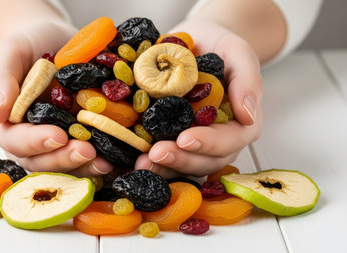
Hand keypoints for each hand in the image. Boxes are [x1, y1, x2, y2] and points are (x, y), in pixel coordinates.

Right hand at [0, 21, 113, 176]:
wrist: (54, 43)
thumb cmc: (28, 46)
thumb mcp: (9, 52)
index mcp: (4, 124)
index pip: (15, 140)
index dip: (35, 141)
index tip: (57, 136)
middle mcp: (27, 141)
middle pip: (40, 161)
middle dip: (64, 159)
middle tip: (87, 151)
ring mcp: (53, 145)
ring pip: (64, 166)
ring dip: (84, 166)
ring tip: (105, 162)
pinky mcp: (76, 141)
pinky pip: (85, 158)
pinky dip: (100, 162)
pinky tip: (116, 159)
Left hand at [134, 19, 262, 177]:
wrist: (196, 42)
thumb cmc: (219, 47)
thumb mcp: (237, 52)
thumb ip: (248, 79)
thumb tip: (248, 114)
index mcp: (240, 123)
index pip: (230, 140)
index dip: (209, 144)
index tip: (185, 139)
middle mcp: (219, 139)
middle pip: (205, 160)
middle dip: (180, 160)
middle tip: (155, 154)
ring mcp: (195, 142)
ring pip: (184, 165)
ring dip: (163, 168)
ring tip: (141, 163)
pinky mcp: (172, 139)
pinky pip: (165, 157)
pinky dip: (151, 161)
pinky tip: (134, 159)